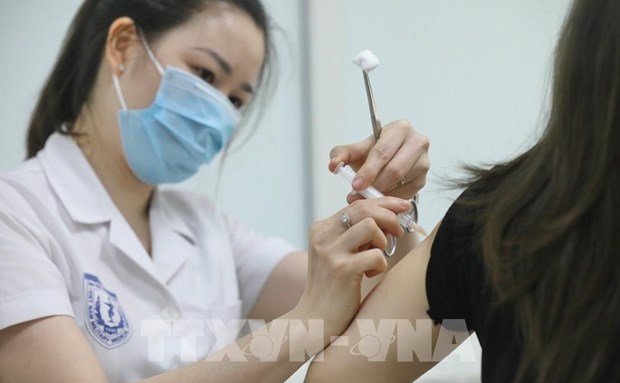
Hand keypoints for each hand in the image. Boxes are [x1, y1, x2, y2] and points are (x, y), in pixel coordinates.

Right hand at [295, 197, 411, 339]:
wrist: (316, 318)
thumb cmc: (333, 286)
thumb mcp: (337, 253)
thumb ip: (353, 234)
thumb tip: (385, 215)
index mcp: (321, 229)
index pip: (357, 204)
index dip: (384, 202)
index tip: (402, 206)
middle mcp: (323, 236)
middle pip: (364, 209)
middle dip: (389, 217)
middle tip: (397, 232)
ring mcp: (330, 252)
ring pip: (370, 226)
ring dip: (382, 241)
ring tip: (376, 256)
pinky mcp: (342, 270)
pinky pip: (376, 255)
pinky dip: (380, 265)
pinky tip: (369, 275)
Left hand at [328, 120, 429, 201]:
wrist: (388, 160)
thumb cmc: (373, 154)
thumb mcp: (356, 151)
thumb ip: (340, 155)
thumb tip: (333, 165)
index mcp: (400, 128)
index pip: (383, 152)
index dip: (368, 171)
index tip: (355, 185)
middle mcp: (417, 142)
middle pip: (395, 169)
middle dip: (374, 185)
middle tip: (358, 194)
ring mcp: (424, 161)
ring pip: (402, 183)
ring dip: (382, 193)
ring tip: (366, 196)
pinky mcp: (424, 178)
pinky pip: (407, 193)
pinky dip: (391, 198)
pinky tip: (379, 197)